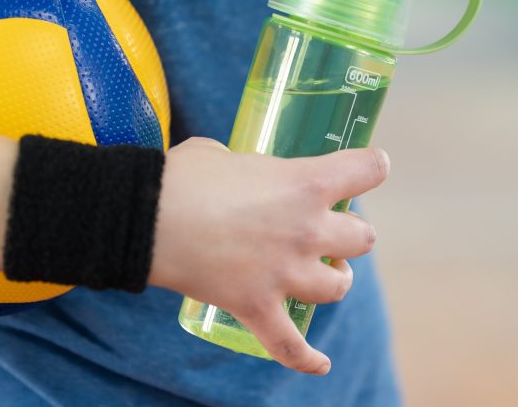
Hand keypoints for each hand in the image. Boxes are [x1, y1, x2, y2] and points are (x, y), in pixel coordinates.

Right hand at [149, 137, 388, 373]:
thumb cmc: (182, 176)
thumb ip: (243, 165)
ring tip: (326, 274)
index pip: (366, 170)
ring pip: (338, 287)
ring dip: (335, 280)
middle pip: (363, 238)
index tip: (371, 168)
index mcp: (305, 182)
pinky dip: (307, 358)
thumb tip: (234, 171)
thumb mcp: (222, 154)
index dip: (372, 167)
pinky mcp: (257, 307)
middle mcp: (306, 229)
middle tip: (330, 230)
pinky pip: (291, 347)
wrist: (145, 217)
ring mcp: (285, 273)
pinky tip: (320, 364)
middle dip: (351, 234)